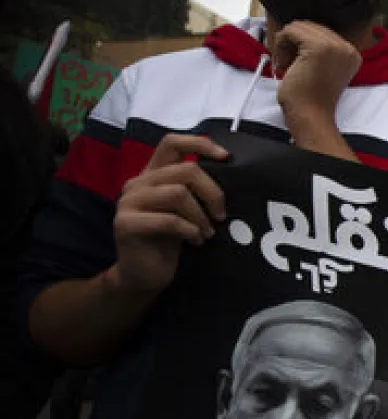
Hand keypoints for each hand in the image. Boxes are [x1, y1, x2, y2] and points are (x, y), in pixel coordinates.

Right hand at [112, 133, 228, 293]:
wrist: (144, 275)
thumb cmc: (171, 241)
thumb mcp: (186, 210)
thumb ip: (195, 189)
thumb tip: (231, 174)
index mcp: (152, 175)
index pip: (172, 142)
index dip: (200, 144)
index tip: (227, 158)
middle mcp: (138, 183)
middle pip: (185, 170)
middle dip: (213, 192)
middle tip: (222, 215)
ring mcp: (128, 202)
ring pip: (178, 193)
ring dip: (201, 215)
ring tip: (207, 232)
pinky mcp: (125, 224)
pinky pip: (169, 220)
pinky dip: (190, 230)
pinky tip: (195, 241)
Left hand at [272, 20, 360, 125]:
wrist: (311, 116)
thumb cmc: (311, 98)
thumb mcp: (322, 69)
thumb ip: (320, 51)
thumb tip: (297, 30)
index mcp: (351, 53)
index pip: (320, 32)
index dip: (301, 45)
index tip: (293, 64)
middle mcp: (347, 47)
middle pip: (310, 27)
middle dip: (292, 43)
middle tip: (286, 64)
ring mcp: (334, 46)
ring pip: (299, 27)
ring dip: (285, 44)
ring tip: (284, 65)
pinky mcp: (318, 47)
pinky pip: (290, 31)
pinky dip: (280, 44)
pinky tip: (282, 63)